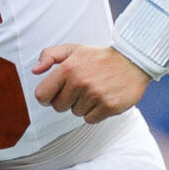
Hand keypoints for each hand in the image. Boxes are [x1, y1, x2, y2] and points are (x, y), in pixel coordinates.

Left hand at [33, 44, 149, 122]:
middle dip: (66, 100)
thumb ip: (50, 55)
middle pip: (58, 107)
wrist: (132, 61)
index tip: (54, 94)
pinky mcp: (108, 106)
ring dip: (83, 105)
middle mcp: (80, 82)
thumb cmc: (100, 57)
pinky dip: (95, 113)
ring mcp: (95, 95)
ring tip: (94, 91)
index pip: (42, 94)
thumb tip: (35, 71)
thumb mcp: (73, 49)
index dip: (46, 97)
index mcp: (68, 68)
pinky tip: (102, 99)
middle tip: (80, 89)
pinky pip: (90, 119)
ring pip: (75, 113)